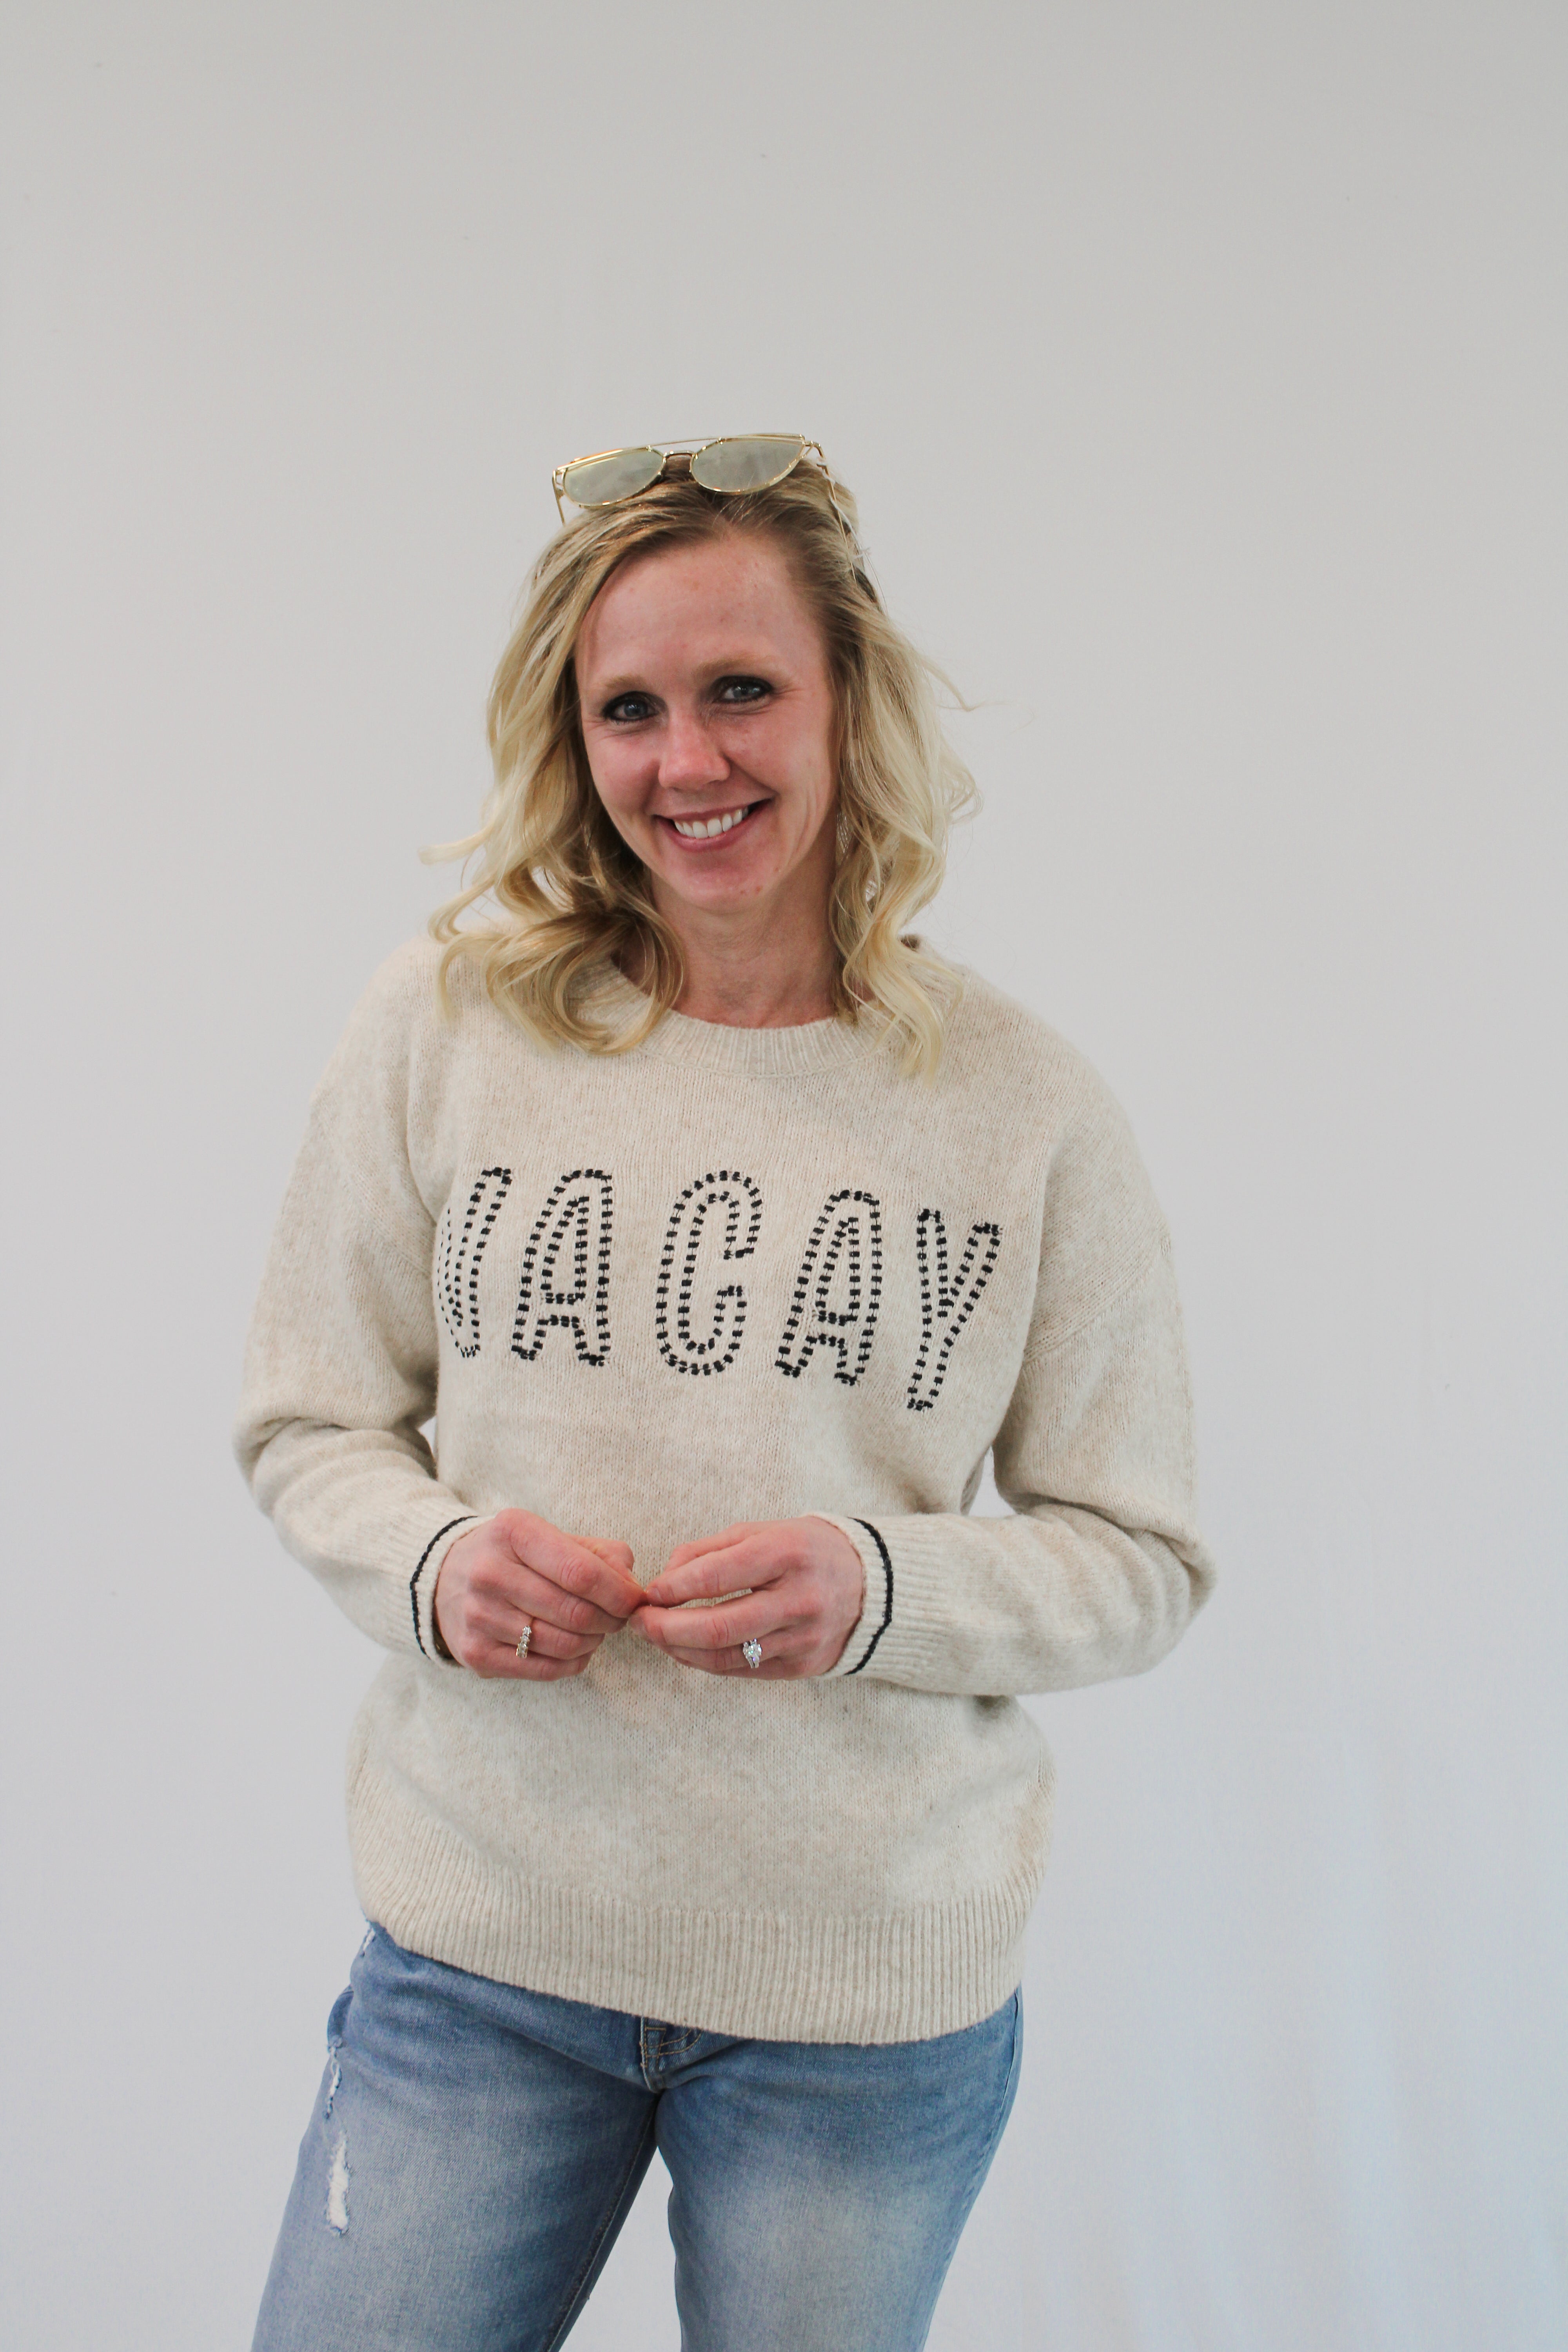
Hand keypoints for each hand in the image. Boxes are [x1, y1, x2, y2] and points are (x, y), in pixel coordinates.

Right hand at [433, 1511, 639, 1679]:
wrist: (444, 1578)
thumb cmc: (514, 1556)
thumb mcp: (550, 1537)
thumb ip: (599, 1554)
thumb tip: (632, 1586)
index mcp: (513, 1532)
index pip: (581, 1572)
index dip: (618, 1593)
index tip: (635, 1600)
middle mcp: (489, 1573)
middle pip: (575, 1612)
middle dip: (611, 1619)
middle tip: (618, 1617)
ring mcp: (478, 1616)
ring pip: (563, 1644)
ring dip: (593, 1641)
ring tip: (595, 1630)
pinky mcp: (476, 1653)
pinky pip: (545, 1670)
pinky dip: (573, 1663)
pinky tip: (576, 1649)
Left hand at [630, 1518, 864, 1679]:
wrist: (870, 1584)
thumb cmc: (804, 1550)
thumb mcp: (761, 1531)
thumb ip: (708, 1551)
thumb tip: (663, 1582)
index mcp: (788, 1553)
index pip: (718, 1575)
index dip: (674, 1587)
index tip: (649, 1592)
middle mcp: (800, 1599)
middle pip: (719, 1626)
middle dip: (667, 1628)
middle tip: (638, 1623)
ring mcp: (804, 1638)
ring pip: (727, 1656)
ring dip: (680, 1650)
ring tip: (655, 1637)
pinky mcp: (803, 1666)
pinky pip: (743, 1671)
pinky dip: (707, 1662)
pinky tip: (686, 1650)